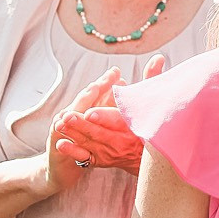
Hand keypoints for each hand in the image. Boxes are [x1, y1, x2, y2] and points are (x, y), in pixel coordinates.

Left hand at [45, 56, 165, 191]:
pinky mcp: (101, 159)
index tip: (90, 113)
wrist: (148, 155)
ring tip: (60, 125)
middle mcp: (122, 140)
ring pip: (90, 143)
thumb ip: (151, 79)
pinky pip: (86, 157)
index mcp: (134, 125)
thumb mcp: (151, 101)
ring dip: (75, 134)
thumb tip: (158, 57)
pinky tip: (61, 144)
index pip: (118, 120)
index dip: (104, 117)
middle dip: (83, 125)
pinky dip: (73, 152)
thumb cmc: (148, 122)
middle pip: (101, 132)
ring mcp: (111, 152)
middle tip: (68, 116)